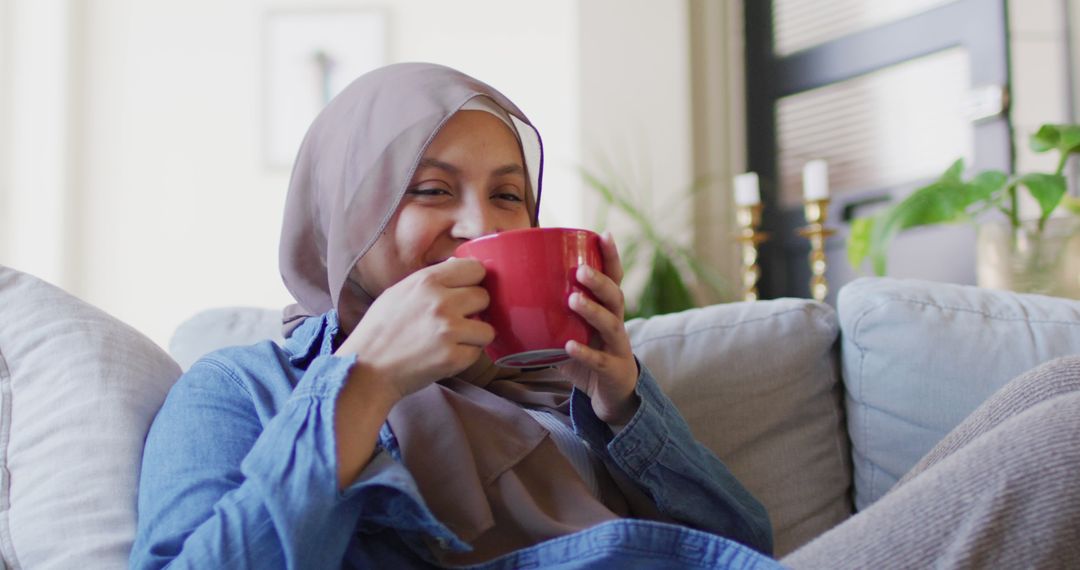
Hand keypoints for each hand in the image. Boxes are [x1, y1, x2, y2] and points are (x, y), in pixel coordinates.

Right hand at [336, 258, 494, 401]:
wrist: (366, 371)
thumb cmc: (380, 332)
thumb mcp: (398, 293)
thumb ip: (431, 281)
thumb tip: (460, 268)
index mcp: (426, 281)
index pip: (475, 268)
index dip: (473, 281)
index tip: (467, 292)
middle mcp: (440, 302)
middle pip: (484, 297)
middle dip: (474, 309)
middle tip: (456, 320)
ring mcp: (448, 330)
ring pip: (487, 328)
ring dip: (474, 336)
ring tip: (453, 341)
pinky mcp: (453, 358)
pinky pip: (478, 353)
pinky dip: (466, 356)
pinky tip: (445, 356)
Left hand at [558, 232, 639, 424]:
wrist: (612, 393)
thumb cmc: (588, 353)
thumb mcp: (572, 329)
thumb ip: (549, 314)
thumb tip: (506, 294)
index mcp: (608, 309)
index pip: (614, 278)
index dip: (611, 257)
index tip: (604, 235)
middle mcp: (617, 323)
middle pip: (616, 296)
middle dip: (600, 281)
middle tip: (581, 271)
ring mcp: (617, 347)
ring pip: (611, 324)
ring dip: (593, 310)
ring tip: (573, 300)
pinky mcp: (612, 370)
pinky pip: (599, 360)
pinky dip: (584, 353)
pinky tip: (568, 346)